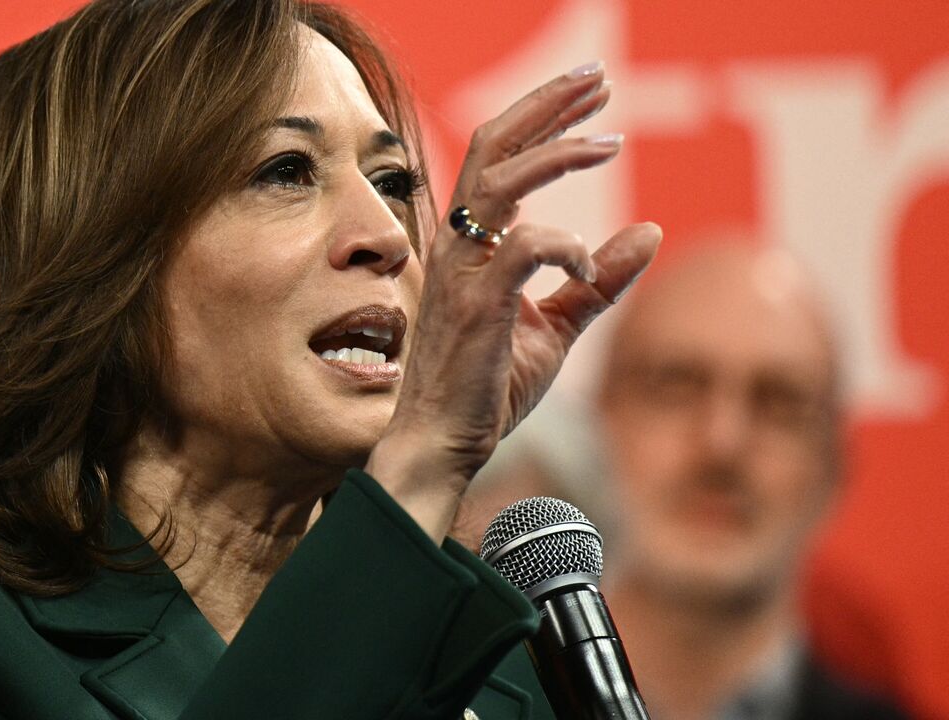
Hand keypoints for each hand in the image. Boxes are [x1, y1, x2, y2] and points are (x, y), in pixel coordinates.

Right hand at [366, 63, 661, 538]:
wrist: (443, 443)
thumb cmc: (487, 387)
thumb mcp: (556, 328)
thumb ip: (598, 281)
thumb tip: (650, 231)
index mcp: (470, 244)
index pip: (500, 156)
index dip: (544, 117)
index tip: (593, 97)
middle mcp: (457, 245)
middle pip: (493, 145)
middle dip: (546, 104)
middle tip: (599, 79)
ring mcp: (461, 271)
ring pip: (500, 180)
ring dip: (557, 151)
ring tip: (610, 141)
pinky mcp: (476, 303)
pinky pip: (523, 247)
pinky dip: (566, 247)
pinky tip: (588, 268)